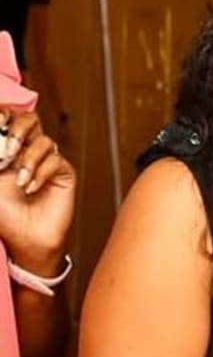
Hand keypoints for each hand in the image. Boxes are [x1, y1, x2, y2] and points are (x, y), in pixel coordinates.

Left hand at [0, 109, 74, 276]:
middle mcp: (25, 152)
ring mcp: (46, 161)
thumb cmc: (2, 217)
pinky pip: (55, 160)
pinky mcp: (63, 172)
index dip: (3, 114)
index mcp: (4, 150)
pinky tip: (31, 189)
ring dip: (29, 159)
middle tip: (6, 153)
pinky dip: (41, 173)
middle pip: (29, 119)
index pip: (7, 119)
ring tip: (18, 181)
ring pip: (44, 140)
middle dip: (18, 130)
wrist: (24, 241)